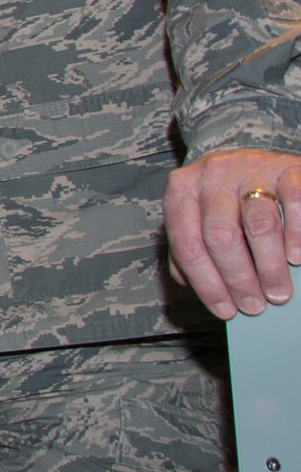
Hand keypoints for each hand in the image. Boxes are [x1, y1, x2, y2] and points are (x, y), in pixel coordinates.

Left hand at [163, 148, 300, 318]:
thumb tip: (189, 282)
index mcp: (182, 190)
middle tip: (254, 306)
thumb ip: (189, 248)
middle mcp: (212, 175)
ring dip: (269, 266)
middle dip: (238, 279)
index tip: (225, 310)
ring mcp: (251, 168)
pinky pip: (294, 202)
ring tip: (278, 293)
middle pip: (220, 236)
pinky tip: (296, 258)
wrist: (254, 161)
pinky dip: (297, 235)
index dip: (206, 283)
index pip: (187, 244)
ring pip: (258, 224)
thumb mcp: (196, 217)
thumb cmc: (224, 201)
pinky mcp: (287, 168)